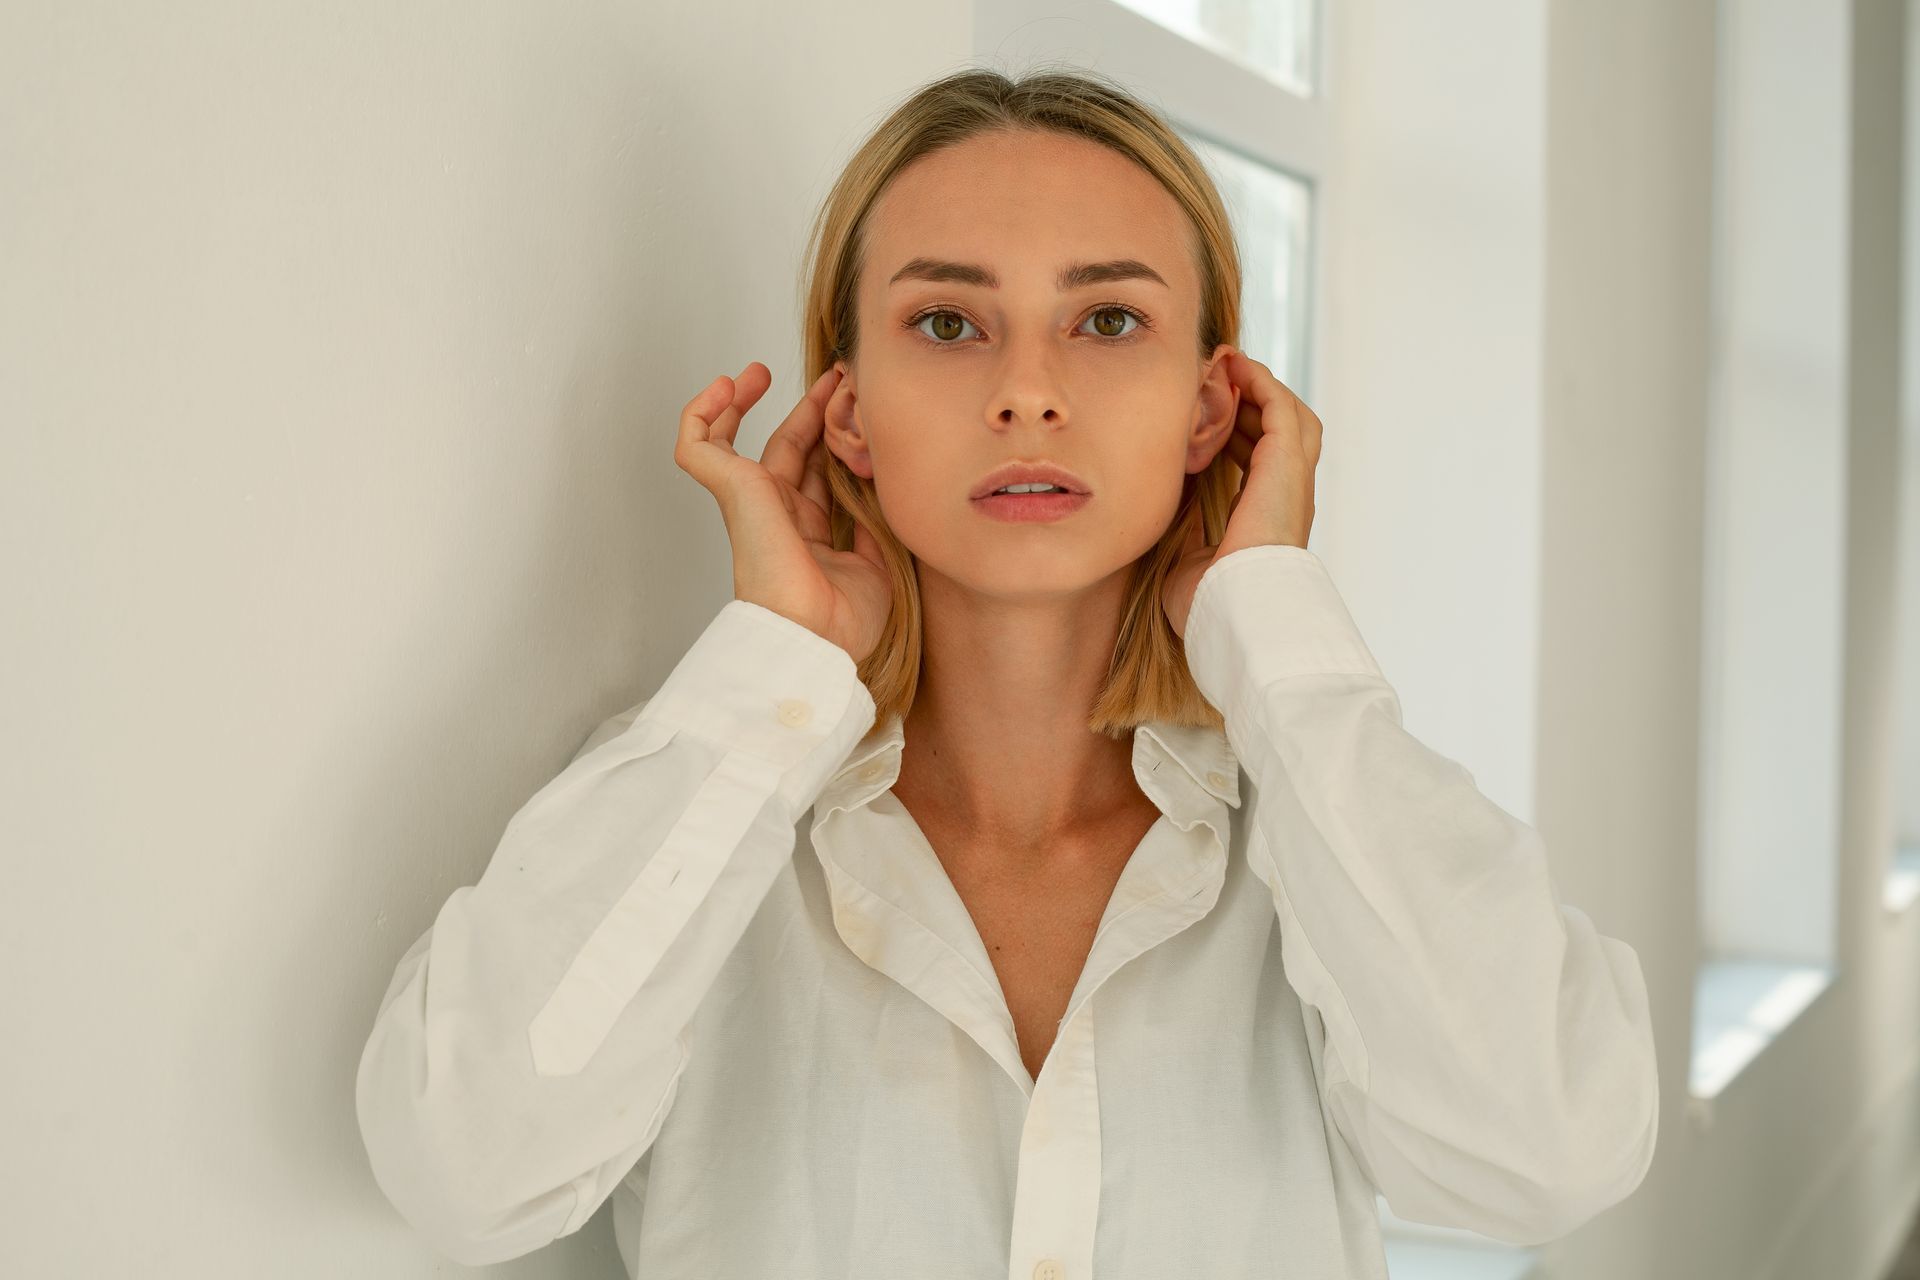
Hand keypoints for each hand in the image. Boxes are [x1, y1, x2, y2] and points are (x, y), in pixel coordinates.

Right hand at [674, 362, 891, 664]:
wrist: (816, 637)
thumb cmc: (843, 621)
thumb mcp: (879, 563)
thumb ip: (877, 524)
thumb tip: (882, 488)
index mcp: (808, 531)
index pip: (813, 470)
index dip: (829, 434)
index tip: (852, 402)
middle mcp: (777, 514)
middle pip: (784, 446)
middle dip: (809, 408)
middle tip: (834, 375)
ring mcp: (752, 501)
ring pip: (733, 441)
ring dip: (746, 400)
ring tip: (763, 370)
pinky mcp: (733, 490)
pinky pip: (697, 445)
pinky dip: (701, 412)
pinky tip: (726, 385)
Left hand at [1161, 349, 1322, 640]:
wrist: (1233, 612)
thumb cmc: (1209, 603)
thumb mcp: (1190, 558)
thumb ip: (1188, 529)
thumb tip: (1169, 507)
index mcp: (1267, 521)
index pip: (1260, 464)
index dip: (1237, 435)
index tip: (1207, 419)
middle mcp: (1287, 499)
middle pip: (1282, 433)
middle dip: (1252, 403)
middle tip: (1218, 381)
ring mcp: (1293, 482)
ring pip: (1289, 417)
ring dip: (1259, 387)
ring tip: (1227, 366)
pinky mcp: (1288, 467)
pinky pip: (1281, 409)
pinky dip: (1261, 383)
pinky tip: (1234, 367)